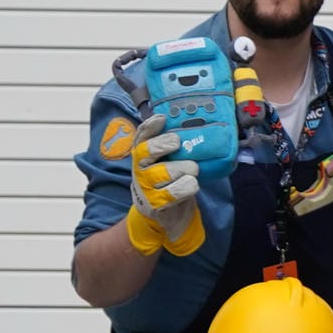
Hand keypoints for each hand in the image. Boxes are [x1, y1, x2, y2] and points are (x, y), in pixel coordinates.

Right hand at [125, 112, 204, 255]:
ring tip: (193, 169)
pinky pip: (177, 190)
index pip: (141, 136)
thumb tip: (191, 124)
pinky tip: (191, 184)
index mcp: (142, 155)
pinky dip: (188, 185)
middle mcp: (140, 169)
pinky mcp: (156, 203)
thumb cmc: (169, 180)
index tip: (162, 119)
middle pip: (148, 151)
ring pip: (166, 171)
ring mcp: (146, 187)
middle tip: (178, 143)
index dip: (150, 126)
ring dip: (184, 168)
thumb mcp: (167, 161)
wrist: (165, 213)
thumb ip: (172, 145)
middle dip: (165, 144)